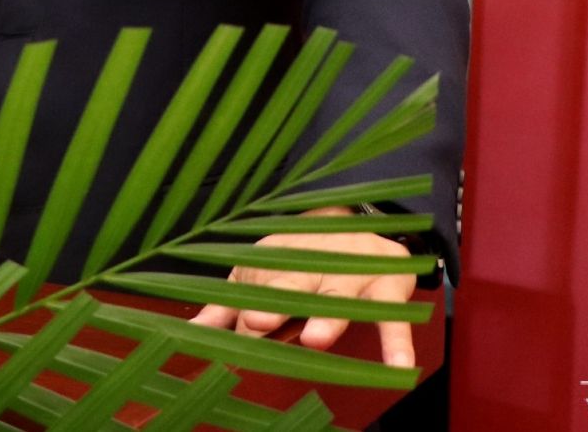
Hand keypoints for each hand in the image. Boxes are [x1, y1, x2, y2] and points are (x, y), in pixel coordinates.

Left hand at [186, 207, 418, 368]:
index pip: (259, 296)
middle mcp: (312, 267)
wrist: (359, 222)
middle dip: (277, 302)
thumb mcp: (260, 278)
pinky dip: (397, 341)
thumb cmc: (299, 263)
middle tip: (259, 320)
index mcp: (276, 266)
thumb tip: (188, 331)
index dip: (251, 313)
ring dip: (327, 318)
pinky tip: (399, 366)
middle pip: (293, 285)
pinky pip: (393, 317)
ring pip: (338, 298)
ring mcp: (351, 275)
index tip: (243, 325)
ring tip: (315, 339)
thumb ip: (227, 309)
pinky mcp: (388, 285)